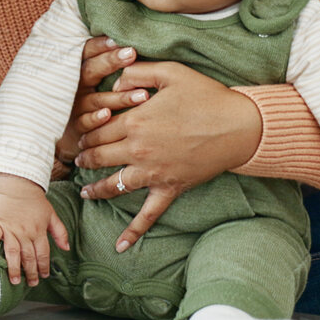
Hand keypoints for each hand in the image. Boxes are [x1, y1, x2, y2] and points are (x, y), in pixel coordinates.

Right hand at [0, 175, 70, 286]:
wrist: (18, 184)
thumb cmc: (35, 201)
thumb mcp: (52, 215)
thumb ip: (60, 232)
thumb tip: (66, 249)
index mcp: (39, 231)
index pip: (43, 254)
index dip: (44, 267)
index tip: (43, 276)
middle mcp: (25, 232)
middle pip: (28, 256)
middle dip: (30, 272)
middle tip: (31, 283)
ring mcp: (10, 228)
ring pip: (13, 252)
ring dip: (14, 268)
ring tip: (14, 280)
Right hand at [57, 36, 147, 165]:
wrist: (66, 136)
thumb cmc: (87, 103)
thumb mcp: (91, 82)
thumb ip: (104, 65)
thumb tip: (133, 48)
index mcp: (78, 71)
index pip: (86, 53)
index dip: (100, 45)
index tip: (118, 39)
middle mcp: (75, 87)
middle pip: (90, 70)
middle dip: (110, 61)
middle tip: (131, 53)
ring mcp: (74, 107)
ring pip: (96, 99)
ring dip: (118, 97)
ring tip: (143, 95)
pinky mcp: (76, 127)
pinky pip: (86, 122)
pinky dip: (96, 118)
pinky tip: (108, 115)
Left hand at [74, 61, 262, 250]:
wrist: (241, 126)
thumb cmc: (207, 96)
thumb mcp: (170, 72)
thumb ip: (136, 72)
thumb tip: (113, 81)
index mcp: (135, 121)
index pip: (97, 128)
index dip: (86, 130)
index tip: (81, 132)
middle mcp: (139, 149)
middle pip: (99, 156)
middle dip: (84, 157)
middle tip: (78, 158)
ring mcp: (154, 172)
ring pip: (113, 185)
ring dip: (95, 189)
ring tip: (85, 191)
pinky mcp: (170, 188)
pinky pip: (149, 214)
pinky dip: (133, 231)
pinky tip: (120, 247)